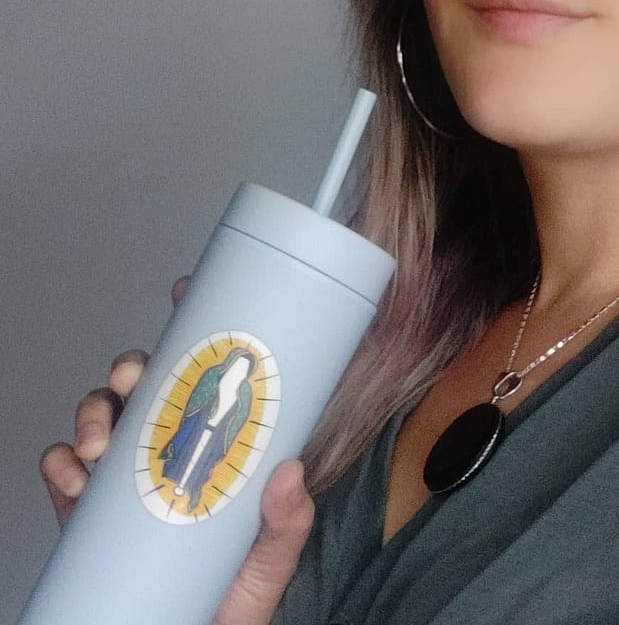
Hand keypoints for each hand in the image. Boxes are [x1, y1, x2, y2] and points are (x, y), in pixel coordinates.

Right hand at [39, 276, 314, 624]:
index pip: (206, 371)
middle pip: (147, 381)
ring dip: (95, 412)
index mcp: (219, 442)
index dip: (193, 324)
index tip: (185, 292)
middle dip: (133, 367)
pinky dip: (61, 463)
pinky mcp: (92, 513)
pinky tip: (72, 473)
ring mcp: (130, 476)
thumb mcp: (271, 560)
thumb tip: (288, 474)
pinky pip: (66, 471)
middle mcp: (173, 447)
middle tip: (134, 381)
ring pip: (104, 415)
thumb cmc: (234, 597)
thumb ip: (288, 524)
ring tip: (100, 442)